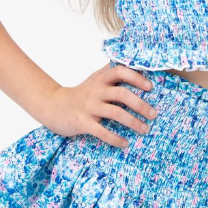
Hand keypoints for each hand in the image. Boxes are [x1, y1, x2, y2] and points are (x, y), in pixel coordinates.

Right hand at [41, 62, 157, 147]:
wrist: (53, 106)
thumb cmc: (80, 93)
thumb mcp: (94, 79)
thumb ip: (110, 72)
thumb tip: (133, 63)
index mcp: (100, 79)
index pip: (120, 71)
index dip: (136, 77)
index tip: (150, 87)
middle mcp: (95, 91)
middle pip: (121, 94)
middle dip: (140, 104)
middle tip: (153, 114)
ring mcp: (88, 107)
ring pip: (115, 113)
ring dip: (133, 122)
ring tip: (145, 129)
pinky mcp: (82, 122)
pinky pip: (101, 131)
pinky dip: (115, 138)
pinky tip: (125, 143)